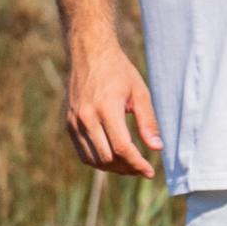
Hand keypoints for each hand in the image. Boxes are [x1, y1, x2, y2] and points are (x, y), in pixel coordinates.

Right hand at [63, 46, 161, 179]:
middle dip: (128, 168)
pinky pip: (83, 152)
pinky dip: (98, 161)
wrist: (88, 53)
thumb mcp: (140, 92)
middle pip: (108, 158)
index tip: (150, 172)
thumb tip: (157, 148)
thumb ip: (148, 121)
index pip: (122, 148)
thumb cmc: (118, 71)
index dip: (137, 164)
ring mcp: (75, 122)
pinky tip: (114, 158)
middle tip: (143, 169)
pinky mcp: (69, 124)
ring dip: (113, 168)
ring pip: (94, 160)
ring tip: (130, 166)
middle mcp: (86, 118)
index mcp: (106, 108)